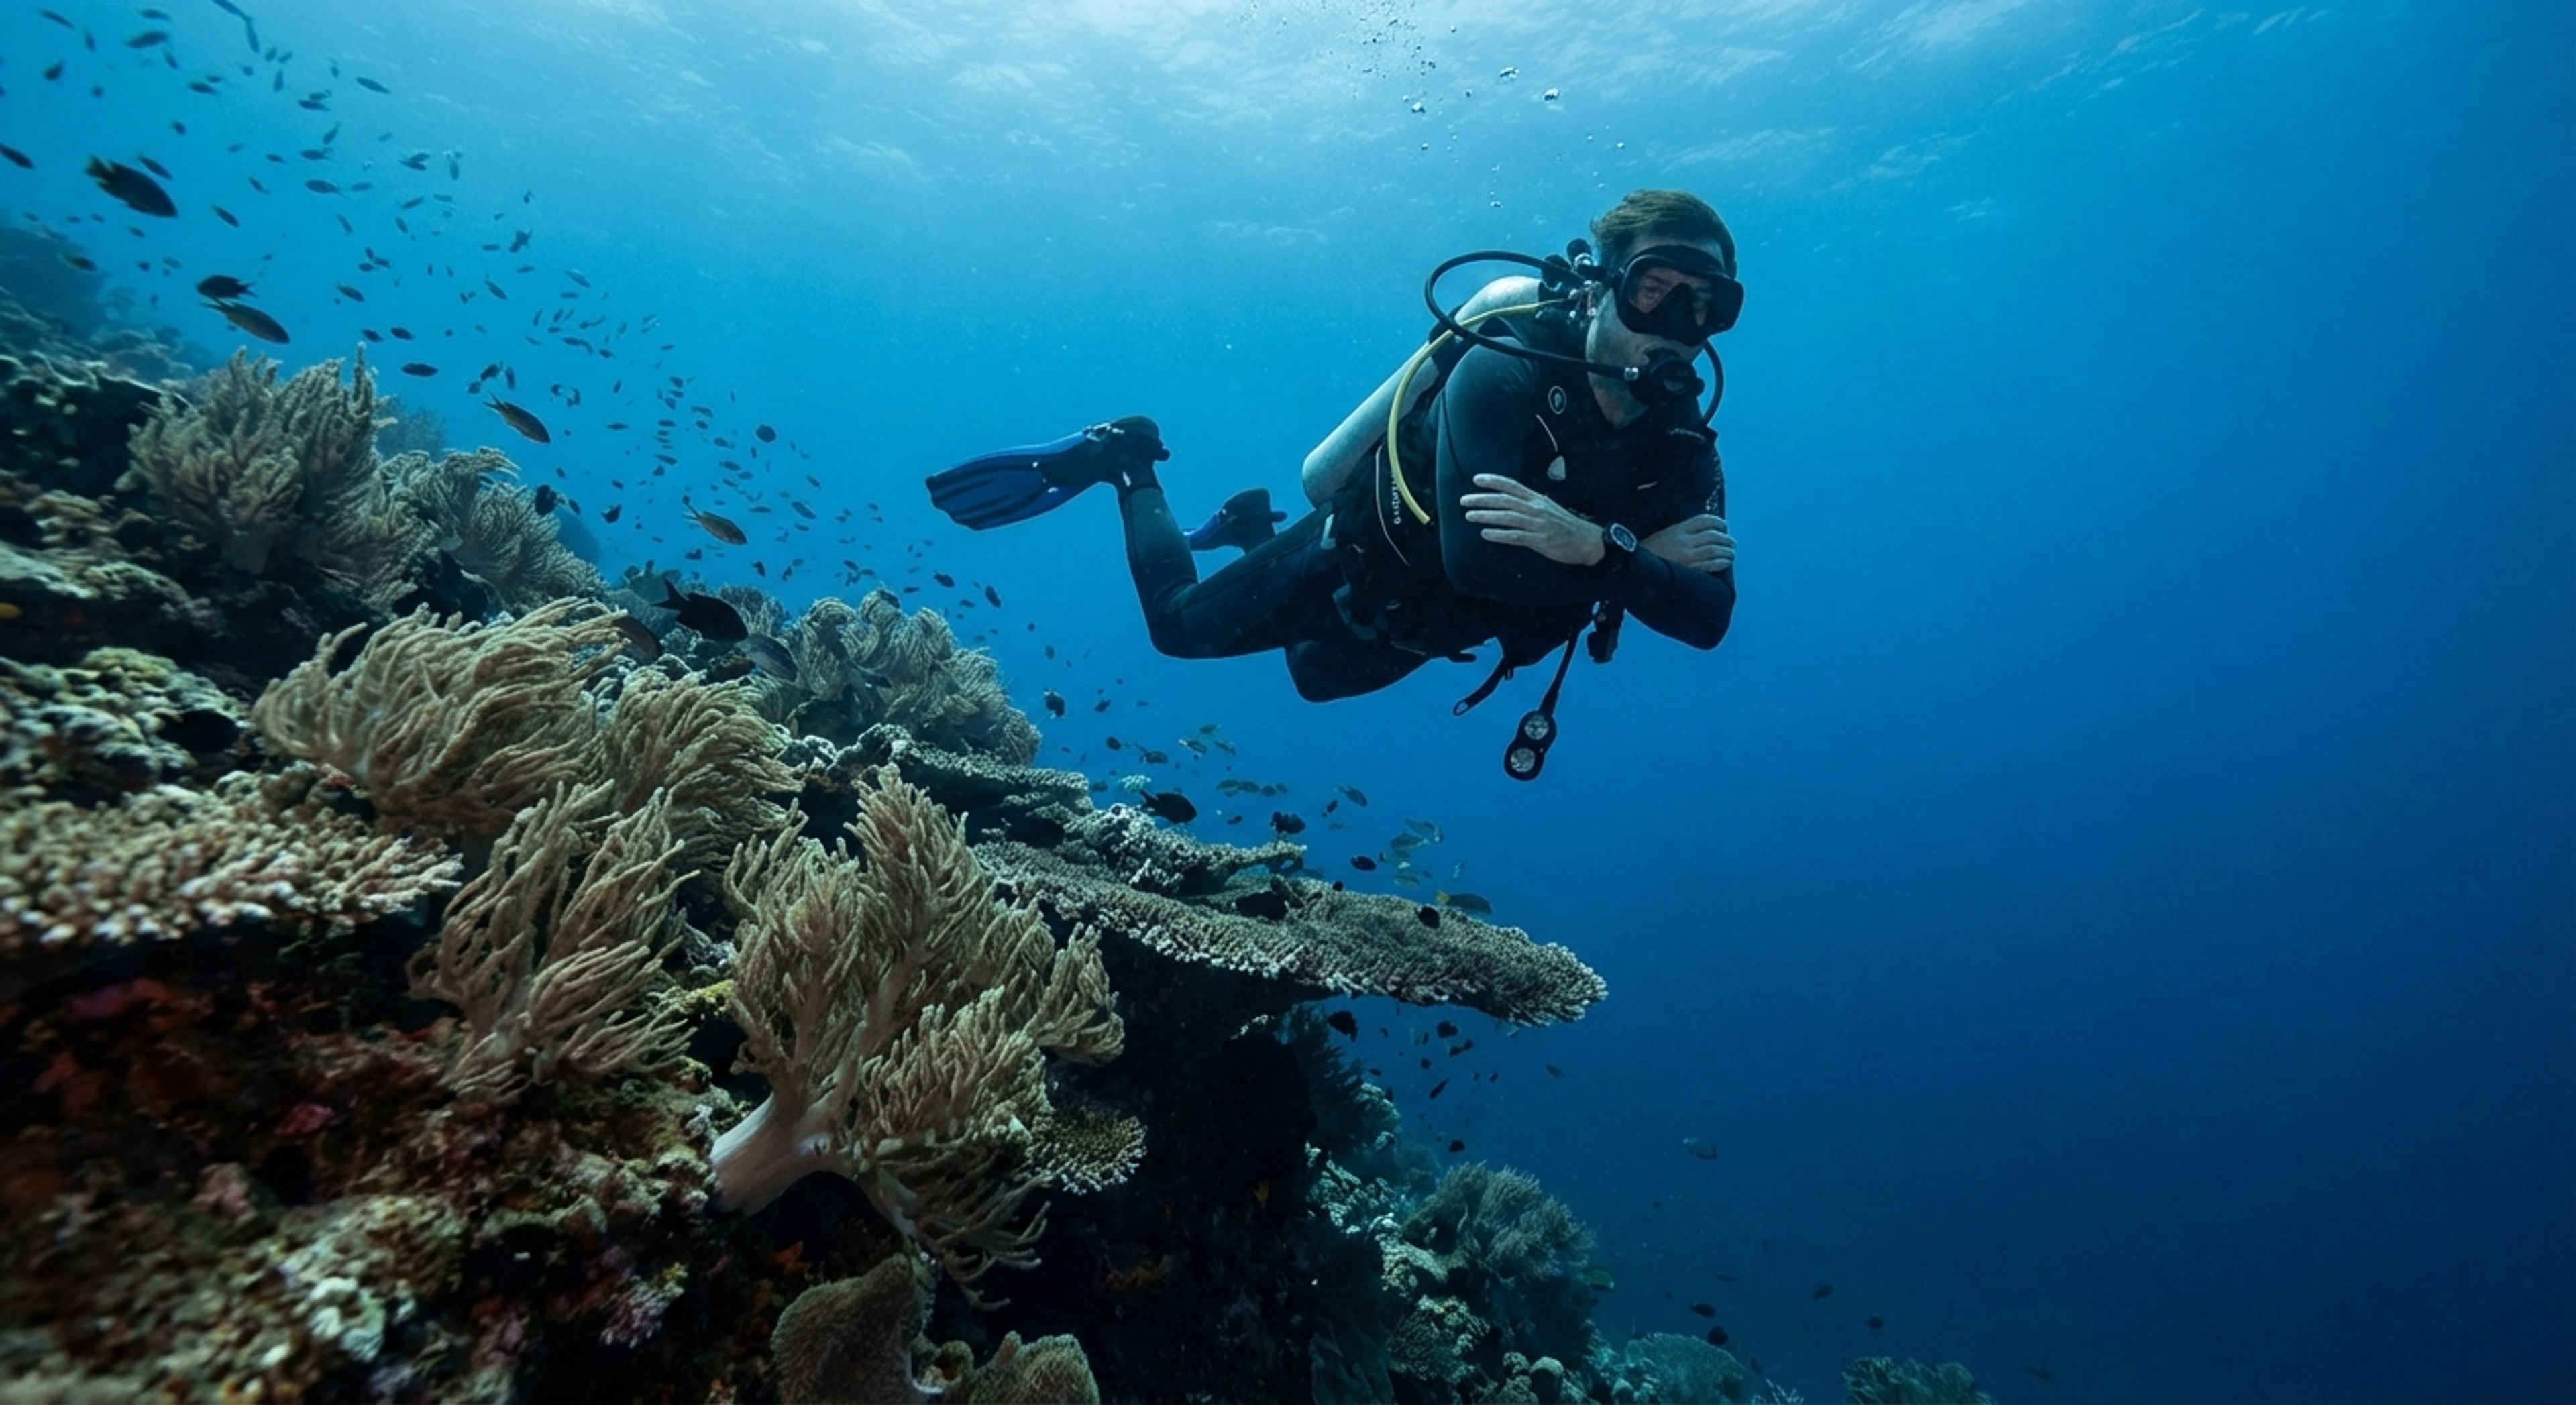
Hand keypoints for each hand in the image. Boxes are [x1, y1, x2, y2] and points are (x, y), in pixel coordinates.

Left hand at [1460, 474, 1603, 565]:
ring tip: (1469, 516)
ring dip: (1486, 515)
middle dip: (1482, 499)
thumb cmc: (1566, 525)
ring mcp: (1538, 524)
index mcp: (1537, 499)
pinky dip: (1499, 534)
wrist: (1587, 541)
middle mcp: (1536, 509)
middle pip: (1505, 500)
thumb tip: (1511, 502)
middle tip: (1463, 500)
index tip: (1476, 479)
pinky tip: (1485, 534)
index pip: (1512, 486)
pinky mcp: (1540, 541)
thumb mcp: (1548, 508)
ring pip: (1508, 517)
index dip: (1494, 481)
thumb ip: (1530, 504)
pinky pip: (1515, 536)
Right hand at [1640, 514, 1734, 573]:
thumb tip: (1694, 535)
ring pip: (1715, 549)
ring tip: (1731, 554)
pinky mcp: (1688, 568)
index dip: (1718, 523)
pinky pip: (1710, 563)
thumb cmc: (1646, 555)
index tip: (1724, 527)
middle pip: (1713, 535)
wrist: (1633, 569)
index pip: (1704, 520)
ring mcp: (1686, 554)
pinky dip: (1721, 562)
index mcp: (1677, 529)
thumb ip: (1677, 534)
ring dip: (1727, 551)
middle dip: (1726, 539)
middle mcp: (1683, 540)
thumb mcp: (1660, 537)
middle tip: (1732, 544)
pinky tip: (1726, 562)